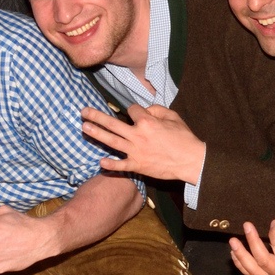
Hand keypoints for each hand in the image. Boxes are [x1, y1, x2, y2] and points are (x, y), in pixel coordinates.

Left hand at [80, 105, 205, 184]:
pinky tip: (100, 162)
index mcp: (147, 122)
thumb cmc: (184, 137)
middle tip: (83, 112)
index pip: (131, 110)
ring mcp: (136, 151)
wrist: (191, 160)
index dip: (133, 110)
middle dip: (96, 116)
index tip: (136, 113)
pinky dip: (110, 164)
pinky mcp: (138, 165)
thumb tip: (144, 110)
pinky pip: (121, 165)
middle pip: (112, 123)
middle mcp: (137, 135)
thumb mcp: (173, 116)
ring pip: (111, 141)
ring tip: (84, 128)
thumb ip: (157, 110)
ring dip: (96, 134)